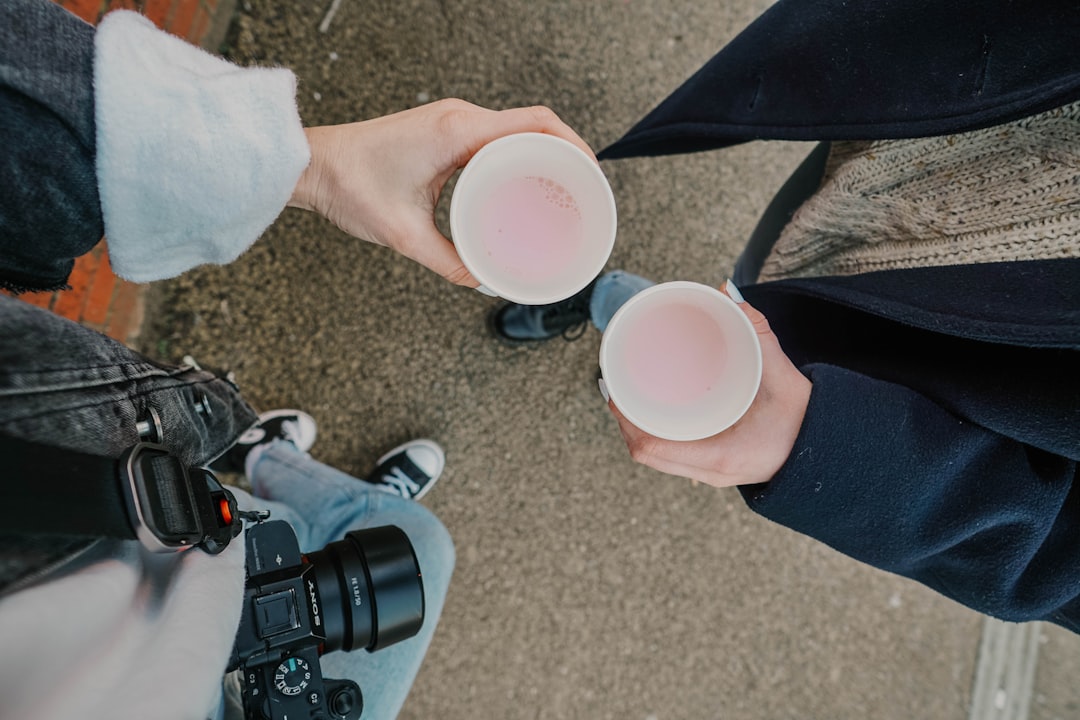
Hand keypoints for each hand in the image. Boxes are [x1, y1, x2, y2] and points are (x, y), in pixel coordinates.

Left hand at [288, 99, 595, 285]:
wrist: (314, 164)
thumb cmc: (351, 186)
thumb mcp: (403, 234)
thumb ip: (446, 262)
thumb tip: (482, 281)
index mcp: (458, 131)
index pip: (536, 123)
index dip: (573, 145)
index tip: (592, 173)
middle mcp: (459, 118)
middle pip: (534, 123)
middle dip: (565, 152)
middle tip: (583, 189)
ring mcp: (452, 121)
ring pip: (515, 128)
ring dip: (541, 152)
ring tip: (560, 188)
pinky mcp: (443, 130)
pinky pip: (493, 136)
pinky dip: (516, 155)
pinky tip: (522, 182)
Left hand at [607, 283, 811, 487]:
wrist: (829, 454)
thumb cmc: (807, 422)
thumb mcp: (783, 376)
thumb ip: (758, 334)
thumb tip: (728, 295)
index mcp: (719, 456)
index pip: (651, 448)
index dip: (625, 421)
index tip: (615, 390)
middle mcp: (710, 471)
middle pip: (646, 452)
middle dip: (625, 420)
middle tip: (617, 385)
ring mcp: (711, 474)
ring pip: (658, 457)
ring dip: (638, 428)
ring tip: (628, 396)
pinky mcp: (716, 469)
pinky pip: (673, 457)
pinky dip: (657, 436)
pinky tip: (653, 414)